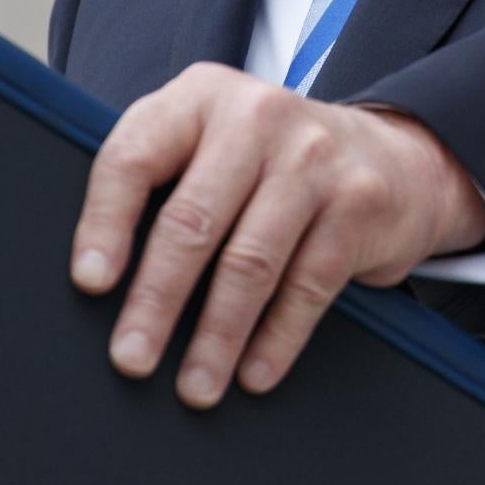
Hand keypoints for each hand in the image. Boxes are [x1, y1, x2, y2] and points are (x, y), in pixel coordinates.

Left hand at [69, 62, 484, 405]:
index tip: (90, 282)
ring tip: (195, 386)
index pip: (135, 156)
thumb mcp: (214, 144)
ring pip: (249, 260)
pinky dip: (277, 338)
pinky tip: (254, 373)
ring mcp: (314, 157)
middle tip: (131, 358)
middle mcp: (257, 116)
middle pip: (192, 219)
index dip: (105, 223)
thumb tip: (99, 278)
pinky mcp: (357, 201)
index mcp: (201, 97)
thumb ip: (164, 180)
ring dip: (217, 335)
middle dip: (156, 300)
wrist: (394, 155)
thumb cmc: (274, 162)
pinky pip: (307, 284)